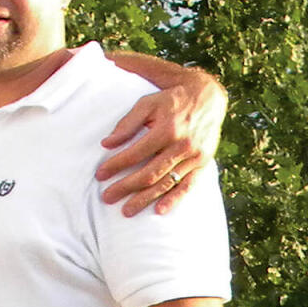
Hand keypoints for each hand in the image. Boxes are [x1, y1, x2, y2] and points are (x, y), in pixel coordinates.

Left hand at [96, 73, 224, 215]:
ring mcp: (195, 156)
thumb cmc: (170, 99)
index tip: (100, 175)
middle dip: (126, 187)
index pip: (135, 154)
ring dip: (145, 198)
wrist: (207, 96)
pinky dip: (174, 199)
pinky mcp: (203, 162)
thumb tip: (106, 144)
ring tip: (126, 210)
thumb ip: (127, 124)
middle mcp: (182, 145)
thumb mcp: (147, 103)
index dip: (116, 166)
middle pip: (149, 173)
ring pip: (166, 183)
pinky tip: (159, 210)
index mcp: (167, 129)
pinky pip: (189, 184)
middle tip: (107, 197)